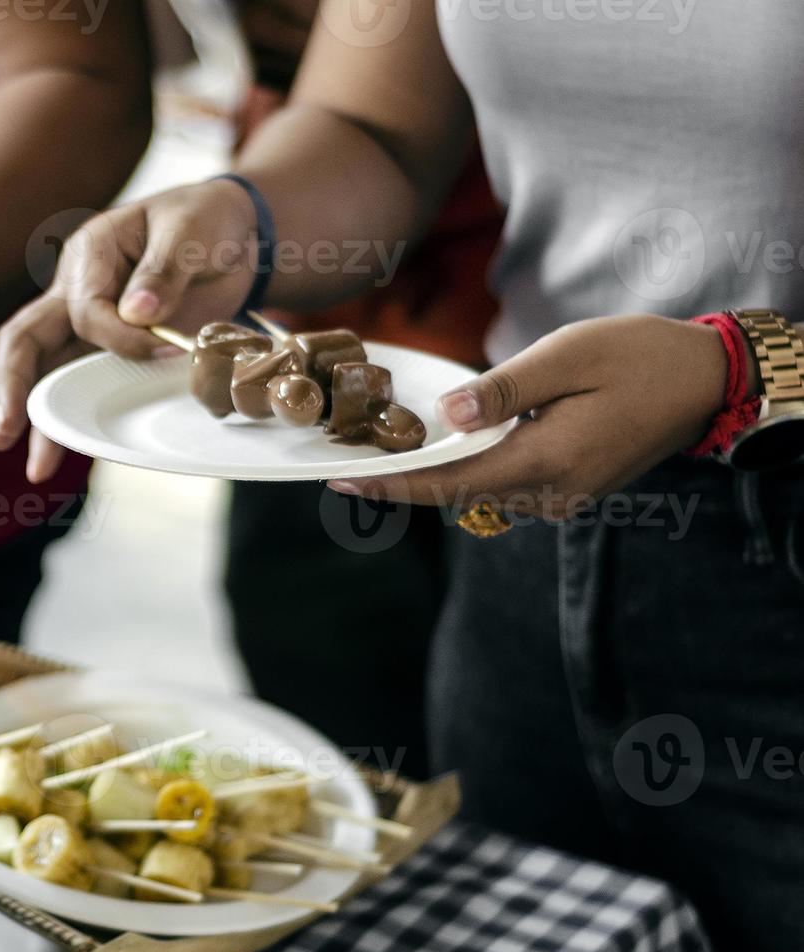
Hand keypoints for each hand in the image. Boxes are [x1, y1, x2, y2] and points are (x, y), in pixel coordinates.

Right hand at [0, 179, 260, 481]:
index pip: (86, 308)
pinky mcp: (104, 350)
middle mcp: (74, 289)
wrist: (233, 235)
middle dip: (12, 387)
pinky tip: (54, 458)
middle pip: (26, 339)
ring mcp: (84, 323)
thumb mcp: (190, 234)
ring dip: (32, 417)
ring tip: (35, 468)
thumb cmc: (206, 223)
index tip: (169, 350)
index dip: (121, 338)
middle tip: (4, 432)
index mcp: (90, 252)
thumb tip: (136, 313)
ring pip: (42, 371)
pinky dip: (64, 421)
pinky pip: (73, 385)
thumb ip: (163, 271)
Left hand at [328, 315, 732, 518]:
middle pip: (458, 493)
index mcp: (546, 462)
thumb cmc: (638, 355)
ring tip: (382, 453)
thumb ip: (502, 392)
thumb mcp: (566, 356)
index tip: (343, 482)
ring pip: (479, 491)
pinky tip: (443, 446)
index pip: (451, 483)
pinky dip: (470, 468)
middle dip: (403, 479)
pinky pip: (504, 484)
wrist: (705, 380)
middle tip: (347, 461)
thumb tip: (445, 419)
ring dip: (435, 475)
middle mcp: (550, 494)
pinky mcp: (568, 490)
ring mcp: (562, 498)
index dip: (393, 484)